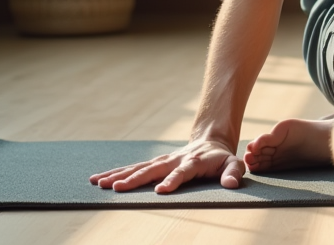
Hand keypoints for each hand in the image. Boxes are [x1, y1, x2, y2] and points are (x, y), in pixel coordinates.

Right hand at [89, 139, 246, 192]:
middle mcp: (173, 160)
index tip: (161, 190)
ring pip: (138, 168)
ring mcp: (162, 161)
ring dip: (119, 175)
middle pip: (153, 169)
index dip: (172, 181)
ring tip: (100, 183)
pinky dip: (116, 173)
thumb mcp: (233, 164)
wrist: (210, 142)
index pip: (182, 172)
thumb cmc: (222, 159)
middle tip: (117, 188)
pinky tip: (99, 180)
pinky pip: (133, 168)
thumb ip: (233, 173)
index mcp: (193, 162)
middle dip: (135, 179)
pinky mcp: (154, 163)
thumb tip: (233, 184)